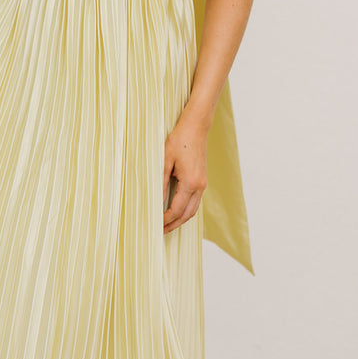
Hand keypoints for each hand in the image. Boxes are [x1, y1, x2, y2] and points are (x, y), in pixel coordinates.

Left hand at [162, 117, 207, 234]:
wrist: (196, 127)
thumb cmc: (179, 140)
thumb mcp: (165, 160)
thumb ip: (161, 182)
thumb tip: (155, 200)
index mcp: (190, 183)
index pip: (176, 209)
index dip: (165, 219)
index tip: (155, 224)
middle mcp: (199, 186)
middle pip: (187, 214)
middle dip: (174, 224)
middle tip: (161, 231)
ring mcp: (202, 183)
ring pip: (193, 209)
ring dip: (181, 219)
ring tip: (167, 224)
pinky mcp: (202, 179)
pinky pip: (195, 201)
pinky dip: (186, 209)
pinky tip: (176, 209)